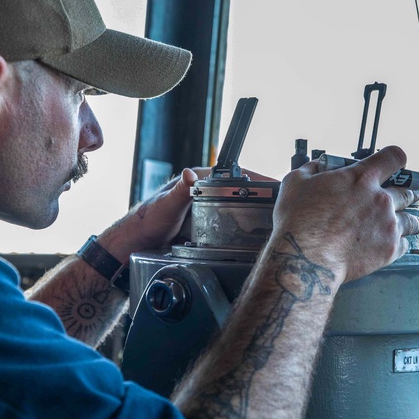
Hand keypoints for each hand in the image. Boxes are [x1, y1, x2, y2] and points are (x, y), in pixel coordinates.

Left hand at [98, 166, 276, 261]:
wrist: (137, 244)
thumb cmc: (147, 221)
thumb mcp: (166, 206)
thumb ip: (180, 191)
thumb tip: (189, 174)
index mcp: (199, 180)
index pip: (235, 176)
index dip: (257, 180)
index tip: (275, 186)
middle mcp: (205, 192)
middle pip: (241, 193)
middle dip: (262, 199)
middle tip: (281, 207)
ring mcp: (208, 210)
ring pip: (237, 211)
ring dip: (254, 217)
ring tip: (274, 224)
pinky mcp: (207, 226)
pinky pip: (229, 226)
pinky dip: (242, 231)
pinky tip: (253, 239)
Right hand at [271, 146, 418, 283]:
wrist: (306, 258)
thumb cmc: (299, 221)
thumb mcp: (296, 182)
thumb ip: (313, 169)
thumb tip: (319, 166)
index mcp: (361, 178)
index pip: (393, 158)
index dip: (395, 159)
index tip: (395, 164)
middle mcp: (381, 199)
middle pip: (409, 192)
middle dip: (408, 193)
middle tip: (405, 197)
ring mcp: (388, 225)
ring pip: (413, 220)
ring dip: (411, 219)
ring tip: (411, 222)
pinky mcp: (389, 249)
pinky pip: (405, 244)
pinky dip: (401, 243)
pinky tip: (395, 243)